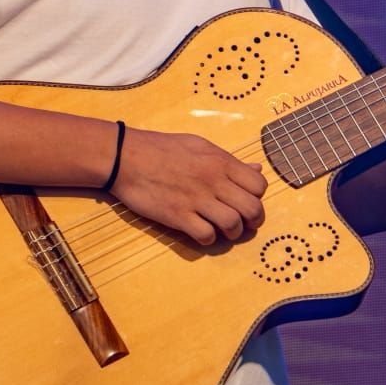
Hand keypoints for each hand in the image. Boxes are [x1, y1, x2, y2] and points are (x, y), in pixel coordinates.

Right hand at [110, 126, 266, 246]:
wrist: (126, 157)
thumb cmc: (163, 148)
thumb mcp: (200, 146)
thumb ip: (229, 160)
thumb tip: (256, 169)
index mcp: (220, 161)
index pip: (259, 185)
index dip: (257, 196)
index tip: (246, 200)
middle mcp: (213, 180)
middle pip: (252, 209)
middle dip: (252, 221)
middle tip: (243, 222)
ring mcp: (196, 199)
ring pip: (233, 225)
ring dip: (232, 232)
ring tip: (223, 229)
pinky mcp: (178, 216)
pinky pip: (206, 235)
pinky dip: (208, 238)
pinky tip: (201, 231)